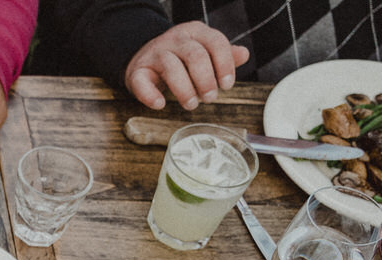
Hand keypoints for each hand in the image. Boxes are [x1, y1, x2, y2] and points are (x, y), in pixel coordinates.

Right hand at [124, 22, 248, 110]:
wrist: (144, 57)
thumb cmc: (179, 58)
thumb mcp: (203, 51)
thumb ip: (223, 55)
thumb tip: (244, 54)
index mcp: (195, 32)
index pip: (215, 42)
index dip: (224, 64)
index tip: (227, 85)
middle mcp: (175, 39)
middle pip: (195, 55)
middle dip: (205, 80)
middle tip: (210, 98)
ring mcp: (155, 53)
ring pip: (171, 67)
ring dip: (184, 90)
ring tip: (191, 104)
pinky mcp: (137, 71)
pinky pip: (141, 81)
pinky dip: (150, 95)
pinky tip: (160, 104)